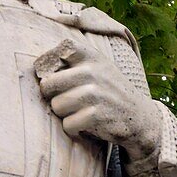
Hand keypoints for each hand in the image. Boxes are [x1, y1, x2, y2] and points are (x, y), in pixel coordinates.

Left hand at [35, 40, 160, 160]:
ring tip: (78, 111)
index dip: (50, 61)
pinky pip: (67, 124)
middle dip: (53, 96)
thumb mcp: (99, 68)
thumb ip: (74, 62)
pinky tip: (85, 123)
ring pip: (56, 106)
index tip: (54, 73)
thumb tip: (37, 69)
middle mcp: (93, 72)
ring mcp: (95, 94)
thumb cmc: (110, 91)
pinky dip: (74, 128)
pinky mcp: (96, 115)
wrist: (139, 117)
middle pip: (49, 84)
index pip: (63, 47)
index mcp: (92, 57)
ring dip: (64, 114)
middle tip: (66, 99)